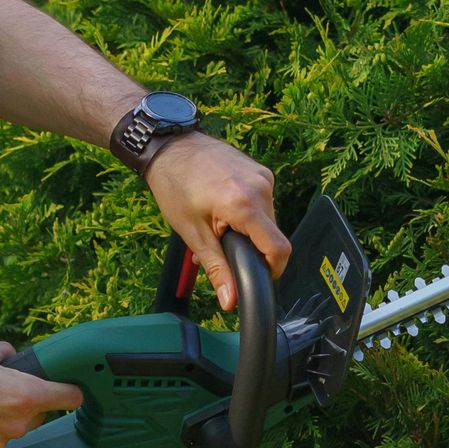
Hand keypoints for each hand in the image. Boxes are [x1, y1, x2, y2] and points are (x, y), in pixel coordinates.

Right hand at [0, 341, 83, 447]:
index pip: (68, 397)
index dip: (70, 391)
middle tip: (0, 390)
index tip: (72, 390)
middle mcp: (16, 425)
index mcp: (24, 396)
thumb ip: (7, 354)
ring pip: (11, 431)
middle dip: (25, 404)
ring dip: (1, 421)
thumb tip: (12, 357)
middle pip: (37, 415)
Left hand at [144, 131, 289, 312]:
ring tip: (218, 223)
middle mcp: (261, 188)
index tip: (257, 277)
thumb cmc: (175, 186)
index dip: (272, 270)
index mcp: (244, 205)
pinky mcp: (260, 170)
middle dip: (251, 247)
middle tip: (220, 244)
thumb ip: (216, 268)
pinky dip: (248, 211)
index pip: (278, 248)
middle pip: (272, 234)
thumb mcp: (192, 233)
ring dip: (249, 229)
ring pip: (268, 218)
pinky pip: (263, 201)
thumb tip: (230, 300)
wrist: (170, 147)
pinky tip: (223, 208)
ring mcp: (263, 176)